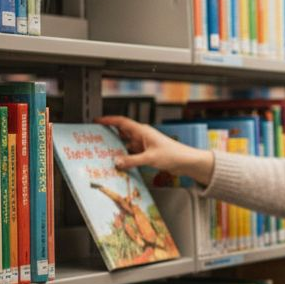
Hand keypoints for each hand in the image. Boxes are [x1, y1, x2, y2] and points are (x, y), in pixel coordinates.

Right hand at [96, 115, 213, 184]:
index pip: (121, 122)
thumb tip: (117, 161)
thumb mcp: (150, 158)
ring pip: (126, 144)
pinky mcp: (148, 154)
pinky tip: (120, 163)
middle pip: (122, 133)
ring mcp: (145, 145)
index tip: (97, 121)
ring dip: (117, 148)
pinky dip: (126, 157)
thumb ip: (132, 161)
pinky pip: (132, 154)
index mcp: (142, 131)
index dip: (108, 120)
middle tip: (97, 138)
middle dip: (109, 135)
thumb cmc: (174, 154)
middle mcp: (142, 136)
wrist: (187, 162)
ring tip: (105, 153)